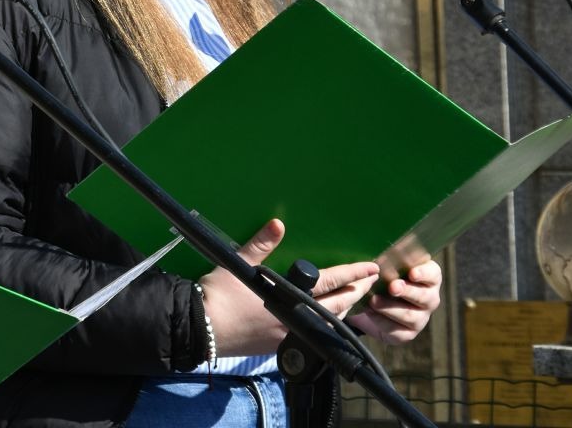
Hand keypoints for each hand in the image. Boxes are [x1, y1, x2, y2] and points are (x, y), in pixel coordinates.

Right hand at [199, 219, 378, 356]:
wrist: (200, 329)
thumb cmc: (218, 295)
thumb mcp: (239, 264)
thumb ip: (261, 244)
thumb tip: (278, 223)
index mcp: (288, 295)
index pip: (329, 281)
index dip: (352, 273)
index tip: (370, 267)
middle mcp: (295, 319)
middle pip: (337, 306)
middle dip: (357, 292)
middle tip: (371, 281)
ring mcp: (289, 336)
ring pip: (328, 324)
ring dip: (345, 310)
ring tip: (354, 298)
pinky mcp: (279, 347)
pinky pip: (314, 336)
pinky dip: (327, 326)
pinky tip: (328, 322)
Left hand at [350, 260, 442, 343]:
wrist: (371, 304)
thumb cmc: (383, 277)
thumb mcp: (386, 267)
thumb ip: (388, 262)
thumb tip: (377, 258)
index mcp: (428, 278)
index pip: (433, 275)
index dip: (424, 274)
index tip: (412, 273)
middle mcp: (429, 299)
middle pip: (424, 297)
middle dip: (407, 291)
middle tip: (393, 287)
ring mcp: (420, 318)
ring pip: (410, 316)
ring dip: (391, 308)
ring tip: (374, 301)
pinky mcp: (407, 334)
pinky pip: (397, 331)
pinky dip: (382, 322)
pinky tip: (370, 313)